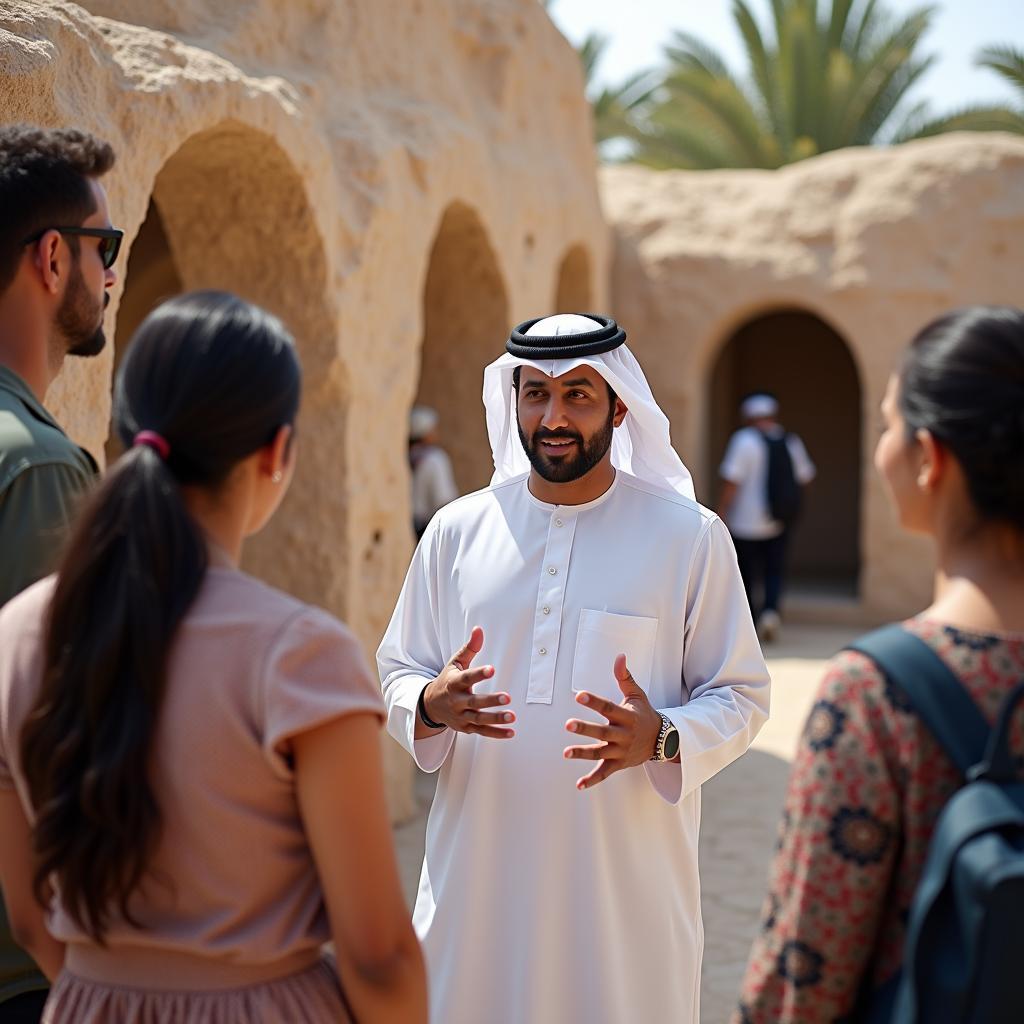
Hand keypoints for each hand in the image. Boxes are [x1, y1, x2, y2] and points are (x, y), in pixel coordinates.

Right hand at [421, 627, 514, 738]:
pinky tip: (511, 732)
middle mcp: (457, 701)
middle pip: (474, 702)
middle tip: (507, 697)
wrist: (430, 705)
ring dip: (496, 719)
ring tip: (512, 716)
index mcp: (454, 683)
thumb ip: (469, 648)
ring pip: (479, 719)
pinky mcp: (466, 727)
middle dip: (490, 701)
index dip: (479, 674)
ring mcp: (461, 716)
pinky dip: (496, 733)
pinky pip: (482, 732)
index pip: (467, 678)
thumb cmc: (447, 680)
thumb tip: (479, 629)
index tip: (492, 669)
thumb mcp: (455, 663)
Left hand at [563, 654, 661, 789]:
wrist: (663, 740)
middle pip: (603, 732)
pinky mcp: (619, 764)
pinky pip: (605, 773)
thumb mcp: (636, 694)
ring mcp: (621, 751)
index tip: (579, 696)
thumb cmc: (644, 713)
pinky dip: (593, 780)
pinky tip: (579, 784)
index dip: (594, 702)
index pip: (608, 708)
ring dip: (583, 753)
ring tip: (566, 753)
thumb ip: (624, 676)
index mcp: (626, 716)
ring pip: (601, 753)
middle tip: (568, 724)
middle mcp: (623, 735)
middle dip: (586, 729)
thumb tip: (619, 656)